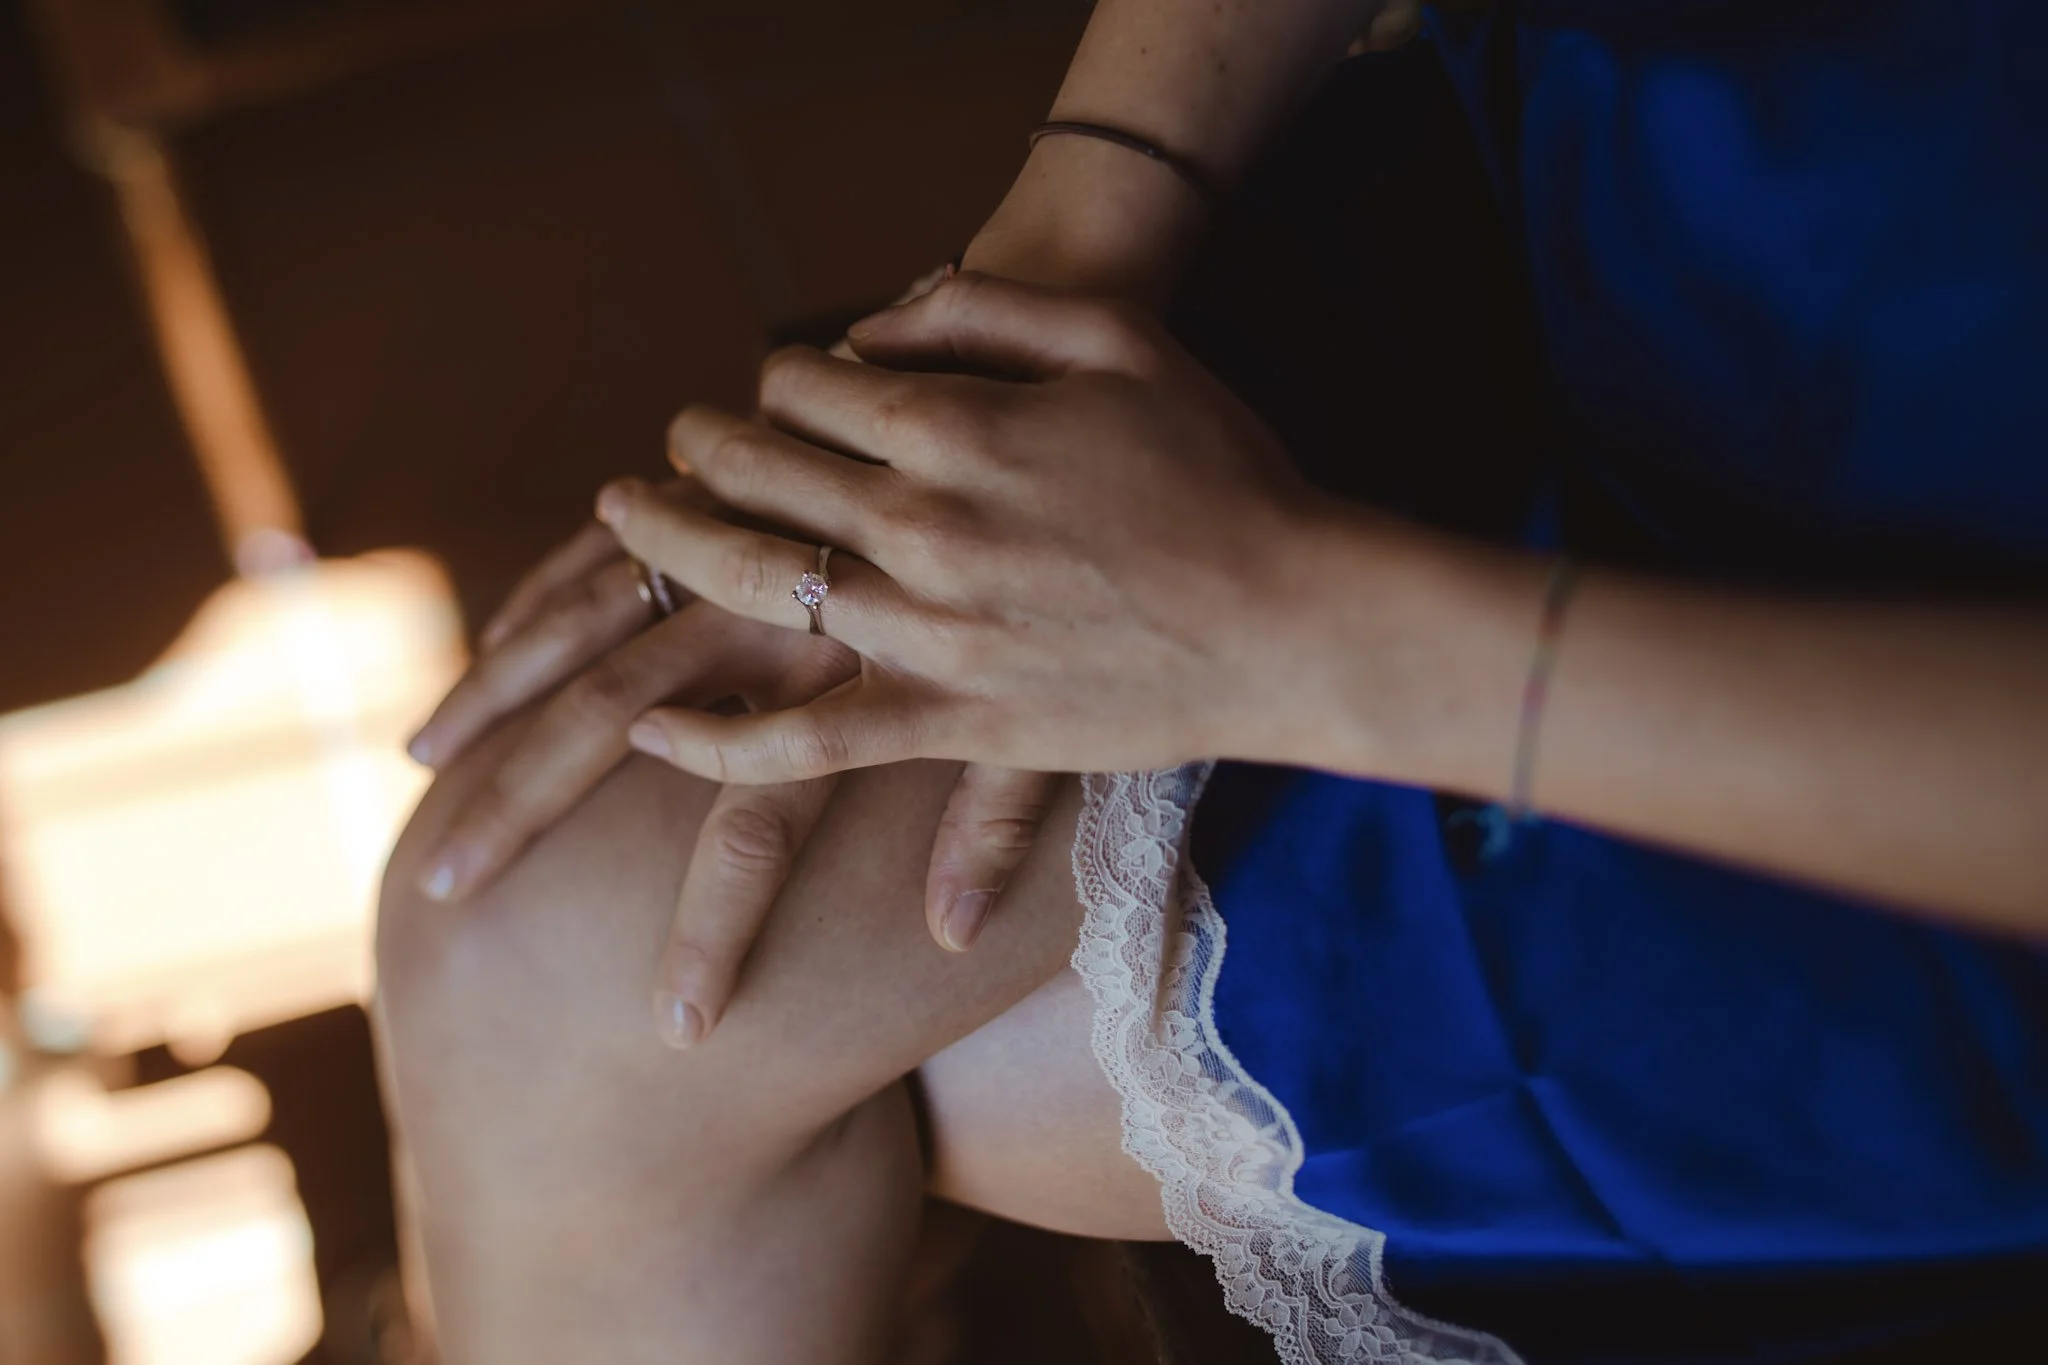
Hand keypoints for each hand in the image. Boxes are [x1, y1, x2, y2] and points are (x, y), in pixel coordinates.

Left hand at [597, 273, 1326, 786]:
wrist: (1294, 615)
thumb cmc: (1221, 470)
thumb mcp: (1118, 340)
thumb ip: (986, 309)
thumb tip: (873, 320)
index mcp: (954, 428)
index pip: (804, 386)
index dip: (773, 379)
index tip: (774, 389)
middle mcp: (919, 527)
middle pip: (753, 474)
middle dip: (695, 446)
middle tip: (667, 446)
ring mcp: (925, 633)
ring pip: (751, 586)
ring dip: (668, 548)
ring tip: (625, 526)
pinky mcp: (950, 723)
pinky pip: (804, 747)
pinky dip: (716, 744)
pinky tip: (653, 735)